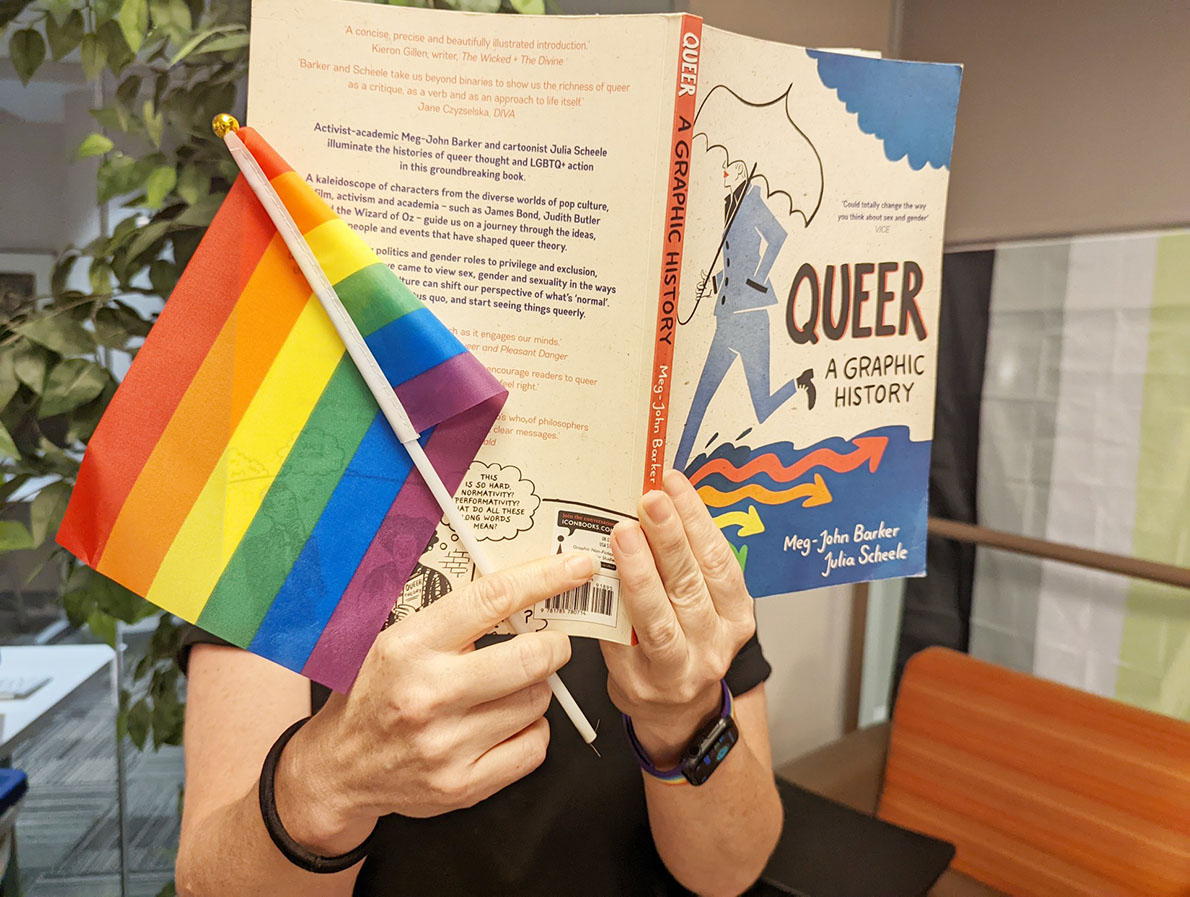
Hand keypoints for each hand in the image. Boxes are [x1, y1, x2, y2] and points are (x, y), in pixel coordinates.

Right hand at [276, 552, 594, 851]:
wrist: (338, 770)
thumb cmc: (376, 693)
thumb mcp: (397, 640)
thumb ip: (453, 618)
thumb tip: (523, 586)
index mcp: (410, 646)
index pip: (492, 599)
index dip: (544, 578)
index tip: (577, 568)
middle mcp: (428, 695)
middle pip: (530, 658)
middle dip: (553, 645)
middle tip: (549, 642)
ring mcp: (446, 745)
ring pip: (537, 702)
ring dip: (537, 689)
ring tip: (510, 687)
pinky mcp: (463, 785)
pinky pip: (534, 746)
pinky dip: (532, 730)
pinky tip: (507, 723)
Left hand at [601, 470, 755, 766]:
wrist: (676, 709)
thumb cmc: (686, 640)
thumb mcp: (704, 603)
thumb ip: (688, 562)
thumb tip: (661, 497)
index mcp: (736, 615)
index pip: (720, 560)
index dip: (697, 519)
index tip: (674, 482)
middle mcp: (714, 643)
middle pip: (691, 585)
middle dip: (670, 538)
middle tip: (650, 500)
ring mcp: (678, 668)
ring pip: (660, 617)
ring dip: (641, 571)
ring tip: (624, 532)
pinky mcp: (639, 682)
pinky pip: (624, 641)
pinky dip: (614, 608)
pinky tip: (600, 576)